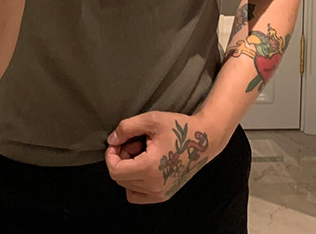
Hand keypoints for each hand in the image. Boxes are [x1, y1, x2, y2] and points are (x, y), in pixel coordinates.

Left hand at [104, 112, 218, 203]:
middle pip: (120, 179)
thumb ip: (126, 128)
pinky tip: (144, 165)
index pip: (115, 171)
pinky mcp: (165, 195)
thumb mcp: (151, 120)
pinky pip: (139, 195)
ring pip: (128, 188)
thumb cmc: (179, 128)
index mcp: (150, 168)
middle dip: (121, 159)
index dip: (111, 155)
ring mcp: (160, 193)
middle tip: (133, 143)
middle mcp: (154, 185)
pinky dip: (135, 183)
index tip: (118, 142)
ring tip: (141, 153)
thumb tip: (111, 140)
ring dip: (128, 170)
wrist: (204, 140)